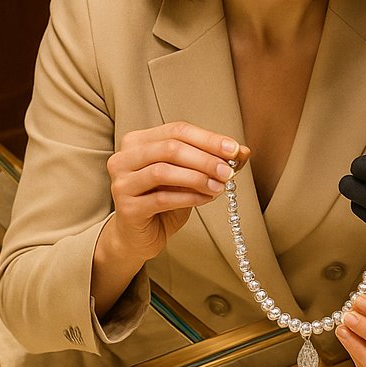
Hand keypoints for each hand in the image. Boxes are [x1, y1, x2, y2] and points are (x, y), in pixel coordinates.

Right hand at [102, 121, 250, 266]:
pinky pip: (162, 198)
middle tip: (229, 171)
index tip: (235, 149)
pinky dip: (189, 197)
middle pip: (170, 148)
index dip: (208, 138)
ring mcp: (121, 183)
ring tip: (220, 187)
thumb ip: (212, 161)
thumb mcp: (189, 177)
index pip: (177, 130)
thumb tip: (243, 151)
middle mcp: (124, 158)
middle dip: (205, 158)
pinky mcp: (126, 208)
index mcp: (138, 141)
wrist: (138, 236)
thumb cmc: (163, 200)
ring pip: (163, 171)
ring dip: (198, 177)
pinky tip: (207, 199)